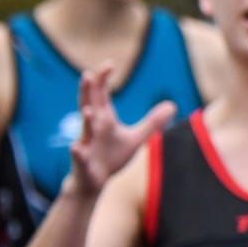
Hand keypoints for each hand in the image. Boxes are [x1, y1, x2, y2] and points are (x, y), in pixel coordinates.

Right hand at [66, 63, 174, 198]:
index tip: (109, 63)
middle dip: (87, 92)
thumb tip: (172, 105)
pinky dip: (77, 152)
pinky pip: (79, 156)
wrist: (94, 182)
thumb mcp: (135, 138)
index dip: (103, 80)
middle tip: (86, 75)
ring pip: (84, 131)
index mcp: (103, 120)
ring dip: (85, 120)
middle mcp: (92, 129)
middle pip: (88, 106)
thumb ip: (152, 121)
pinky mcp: (82, 163)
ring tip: (87, 110)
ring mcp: (86, 145)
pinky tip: (75, 148)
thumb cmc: (111, 157)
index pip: (101, 95)